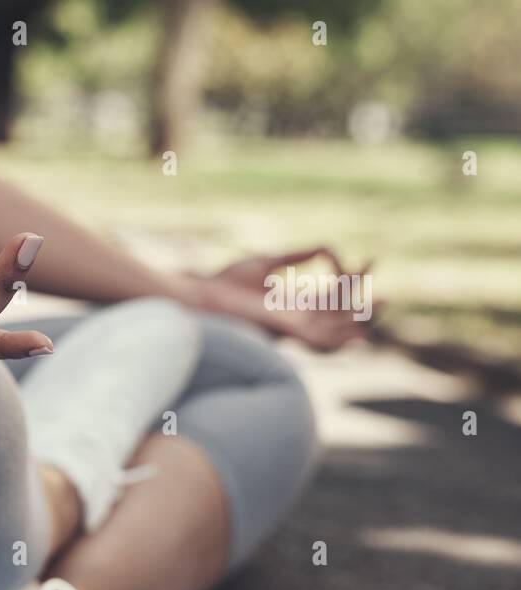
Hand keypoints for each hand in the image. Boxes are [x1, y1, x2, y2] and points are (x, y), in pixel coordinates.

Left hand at [192, 246, 379, 351]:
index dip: (355, 279)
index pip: (334, 295)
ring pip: (336, 332)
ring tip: (382, 304)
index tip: (372, 259)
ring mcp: (292, 328)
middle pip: (340, 318)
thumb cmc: (227, 283)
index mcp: (294, 303)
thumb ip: (296, 257)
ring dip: (359, 323)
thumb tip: (323, 246)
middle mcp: (296, 319)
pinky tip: (358, 330)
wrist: (203, 297)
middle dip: (365, 308)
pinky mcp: (285, 332)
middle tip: (388, 296)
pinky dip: (340, 338)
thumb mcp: (267, 263)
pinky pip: (319, 341)